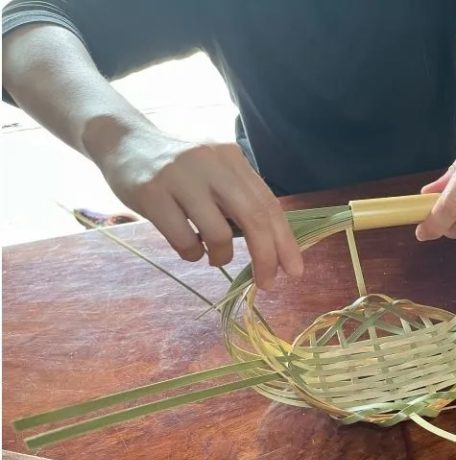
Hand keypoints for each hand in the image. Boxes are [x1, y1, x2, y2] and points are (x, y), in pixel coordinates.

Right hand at [92, 124, 301, 288]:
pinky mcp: (152, 193)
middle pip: (253, 218)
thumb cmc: (177, 167)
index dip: (285, 241)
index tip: (294, 270)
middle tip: (267, 282)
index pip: (268, 204)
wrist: (122, 140)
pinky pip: (184, 240)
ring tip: (213, 256)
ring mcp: (180, 177)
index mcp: (232, 158)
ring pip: (218, 234)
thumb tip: (271, 245)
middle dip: (266, 256)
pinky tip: (189, 248)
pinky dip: (192, 254)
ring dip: (221, 257)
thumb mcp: (214, 171)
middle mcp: (211, 163)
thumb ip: (239, 198)